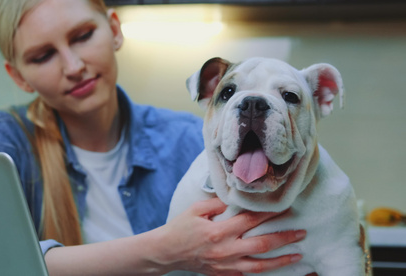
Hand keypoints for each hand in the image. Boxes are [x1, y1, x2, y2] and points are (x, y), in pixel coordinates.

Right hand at [156, 198, 305, 274]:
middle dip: (284, 238)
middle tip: (300, 232)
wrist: (167, 253)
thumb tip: (236, 198)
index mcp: (218, 231)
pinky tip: (275, 266)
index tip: (283, 208)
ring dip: (281, 260)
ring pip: (259, 265)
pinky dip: (263, 271)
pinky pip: (247, 274)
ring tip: (297, 255)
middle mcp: (225, 250)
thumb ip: (216, 203)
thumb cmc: (180, 228)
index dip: (268, 214)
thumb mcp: (195, 209)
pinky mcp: (224, 275)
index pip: (249, 221)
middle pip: (261, 244)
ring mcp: (226, 265)